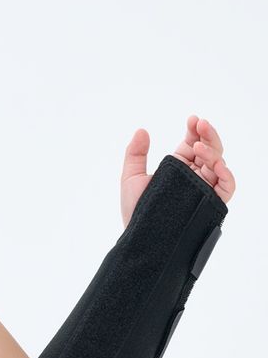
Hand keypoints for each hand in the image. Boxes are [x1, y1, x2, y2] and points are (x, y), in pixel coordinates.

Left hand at [120, 115, 235, 227]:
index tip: (193, 119)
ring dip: (213, 151)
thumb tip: (141, 130)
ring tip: (198, 146)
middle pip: (210, 150)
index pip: (192, 144)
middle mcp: (193, 177)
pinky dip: (226, 174)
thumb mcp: (131, 179)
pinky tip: (216, 165)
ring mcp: (203, 190)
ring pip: (219, 165)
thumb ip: (135, 154)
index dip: (196, 130)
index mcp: (177, 169)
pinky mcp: (209, 204)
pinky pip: (226, 187)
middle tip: (201, 124)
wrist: (142, 238)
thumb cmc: (136, 212)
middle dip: (208, 134)